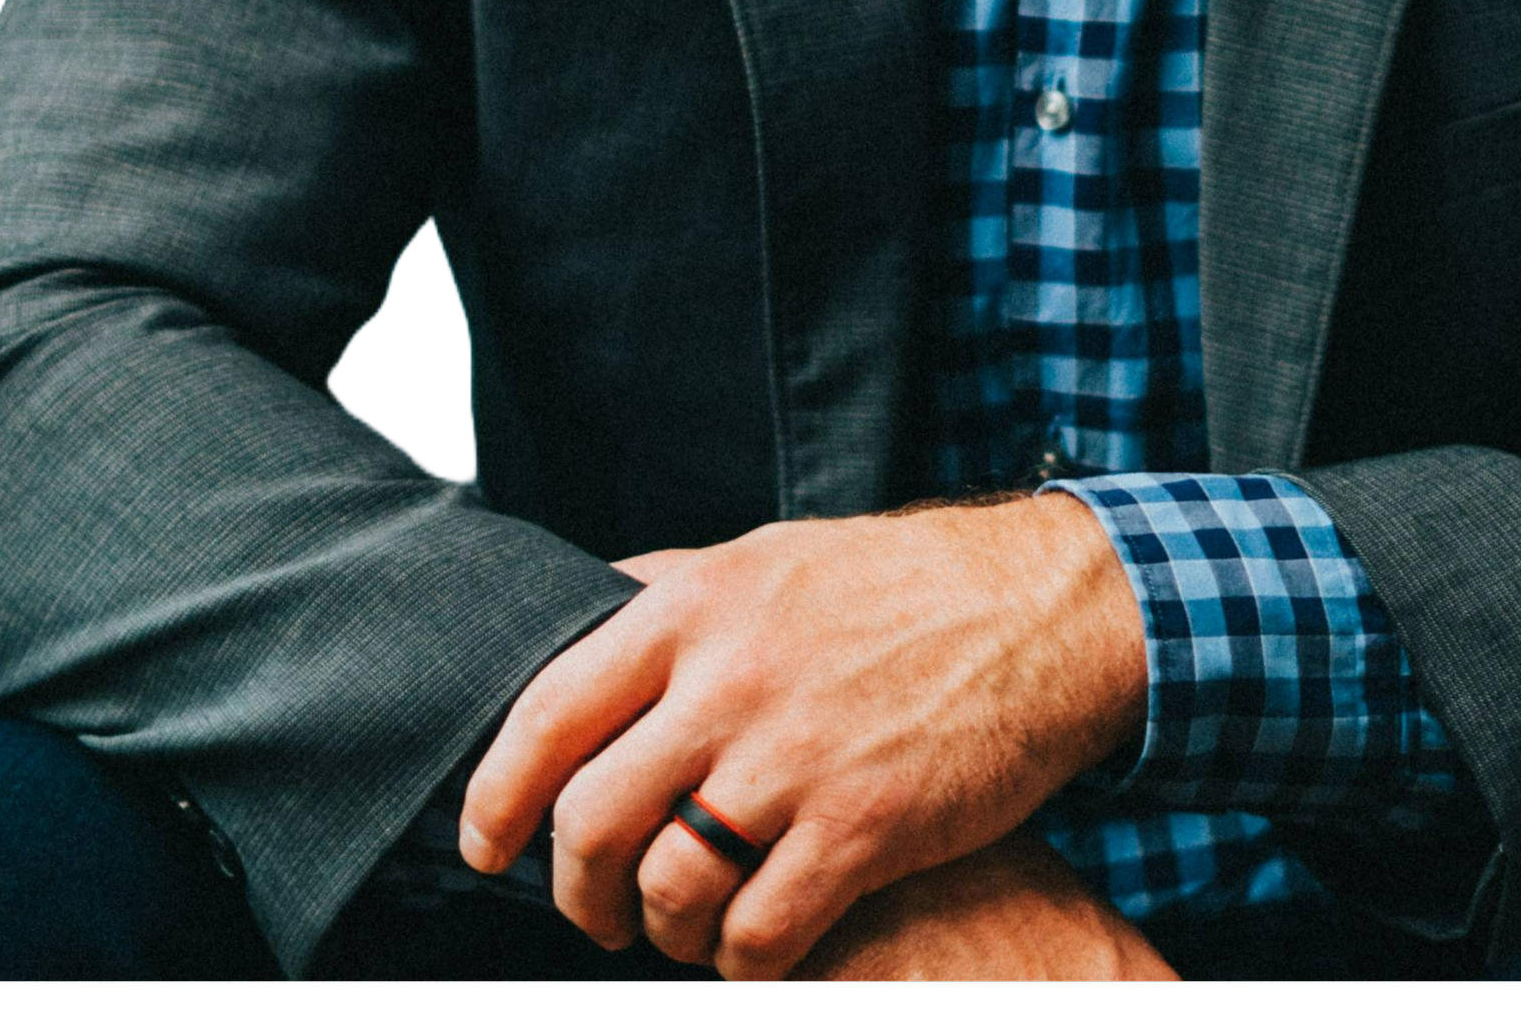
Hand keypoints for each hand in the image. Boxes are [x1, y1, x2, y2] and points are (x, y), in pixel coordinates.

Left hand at [458, 494, 1146, 980]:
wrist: (1036, 611)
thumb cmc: (896, 584)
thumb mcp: (768, 555)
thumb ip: (673, 591)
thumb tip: (580, 611)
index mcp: (697, 605)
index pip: (547, 713)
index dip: (495, 797)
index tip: (485, 845)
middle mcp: (731, 679)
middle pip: (591, 820)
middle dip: (575, 890)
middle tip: (595, 908)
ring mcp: (796, 757)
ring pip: (666, 890)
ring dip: (659, 933)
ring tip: (680, 929)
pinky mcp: (862, 827)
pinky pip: (756, 937)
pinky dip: (738, 965)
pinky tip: (752, 948)